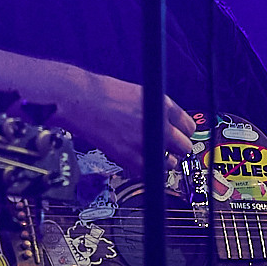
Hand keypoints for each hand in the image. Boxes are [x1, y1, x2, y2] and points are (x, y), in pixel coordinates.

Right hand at [57, 70, 196, 178]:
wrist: (77, 100)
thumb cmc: (101, 93)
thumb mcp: (140, 93)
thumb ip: (158, 109)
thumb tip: (169, 122)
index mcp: (163, 105)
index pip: (190, 127)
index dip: (183, 132)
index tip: (178, 135)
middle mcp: (158, 124)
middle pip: (185, 147)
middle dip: (176, 148)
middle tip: (166, 146)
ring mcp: (145, 143)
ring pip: (171, 163)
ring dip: (163, 160)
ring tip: (150, 153)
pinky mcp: (130, 158)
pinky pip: (150, 172)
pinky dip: (145, 169)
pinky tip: (136, 158)